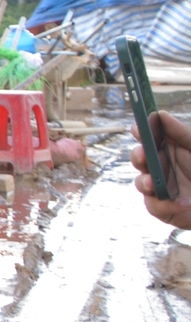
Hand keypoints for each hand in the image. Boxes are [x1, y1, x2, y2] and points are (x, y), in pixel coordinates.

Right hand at [132, 111, 190, 228]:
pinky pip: (154, 206)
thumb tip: (160, 114)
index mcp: (167, 150)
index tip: (139, 128)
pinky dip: (166, 205)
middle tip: (144, 155)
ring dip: (144, 182)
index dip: (139, 132)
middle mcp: (159, 167)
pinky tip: (182, 203)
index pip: (147, 138)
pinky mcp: (161, 208)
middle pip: (138, 158)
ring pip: (140, 182)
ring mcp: (158, 187)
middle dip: (138, 156)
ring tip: (152, 183)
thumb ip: (181, 133)